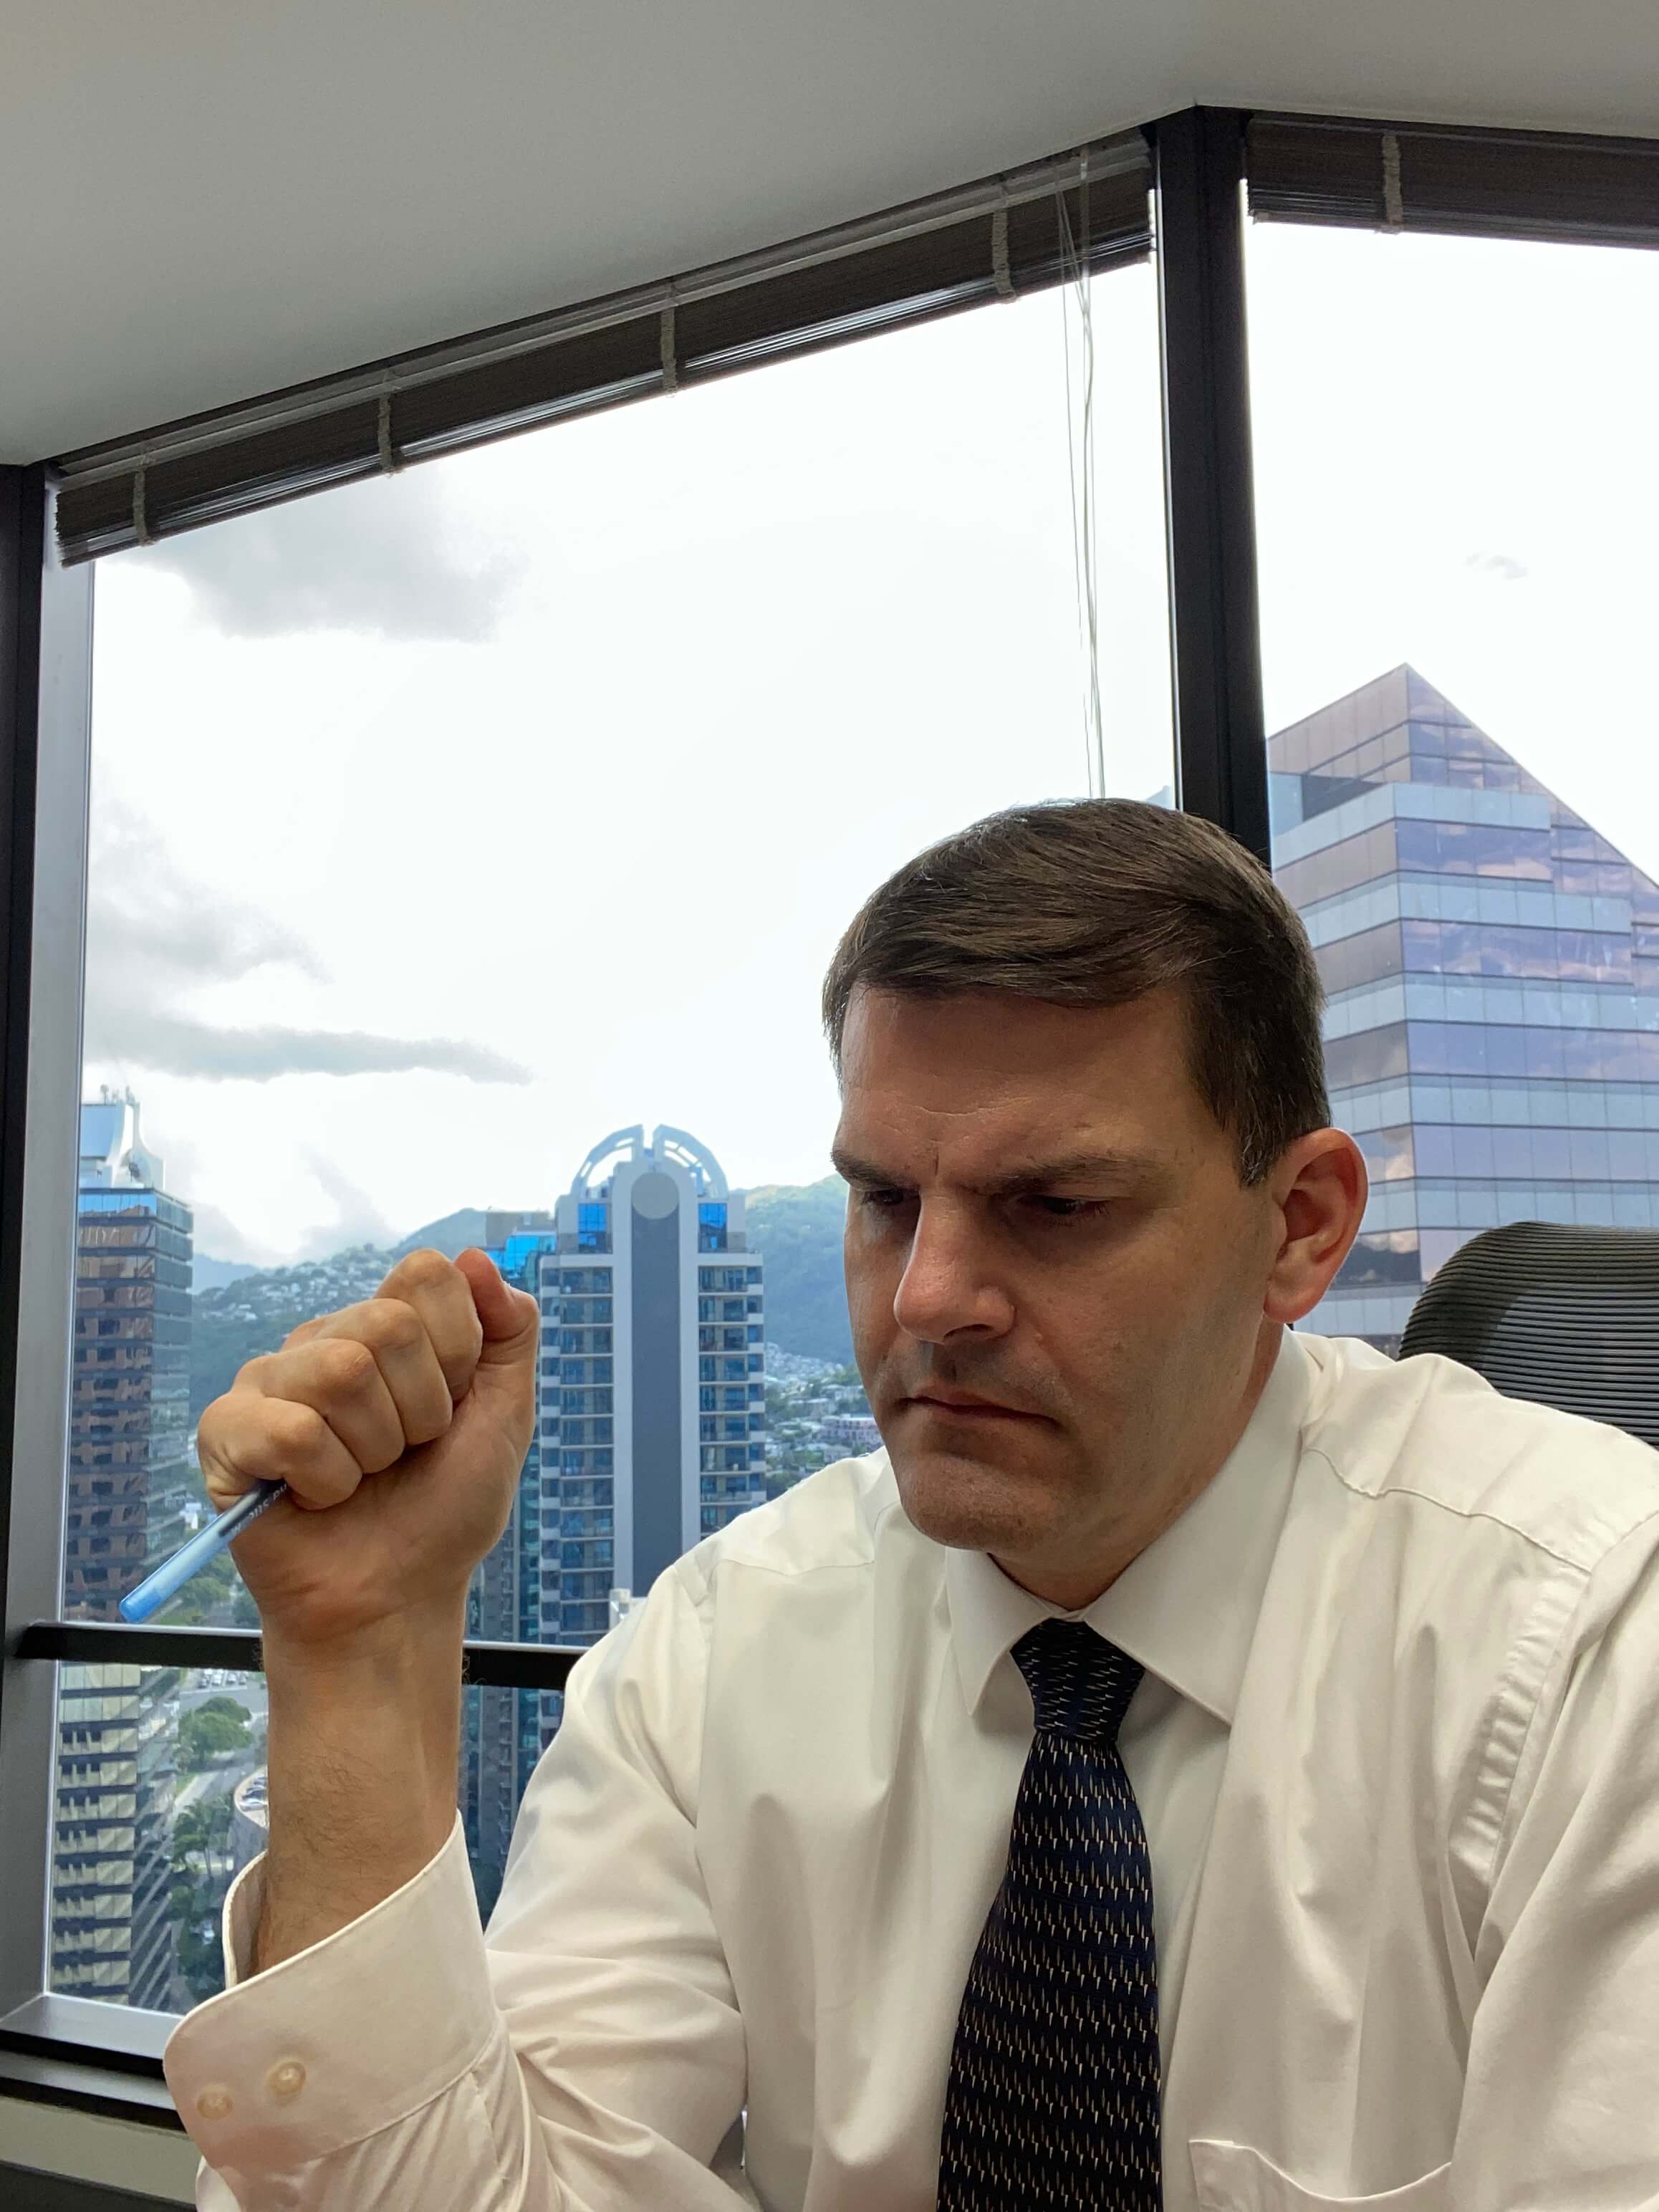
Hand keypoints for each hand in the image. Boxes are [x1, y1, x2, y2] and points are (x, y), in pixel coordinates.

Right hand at [196, 1248, 537, 1649]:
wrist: (397, 1596)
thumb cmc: (444, 1508)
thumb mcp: (505, 1414)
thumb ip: (510, 1330)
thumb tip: (476, 1257)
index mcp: (386, 1326)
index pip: (425, 1275)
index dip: (455, 1349)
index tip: (451, 1407)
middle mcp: (323, 1341)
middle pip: (387, 1325)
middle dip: (420, 1410)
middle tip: (403, 1453)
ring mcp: (268, 1382)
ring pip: (339, 1372)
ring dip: (372, 1449)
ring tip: (360, 1477)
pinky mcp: (225, 1432)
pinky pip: (289, 1431)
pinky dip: (325, 1481)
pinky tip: (314, 1498)